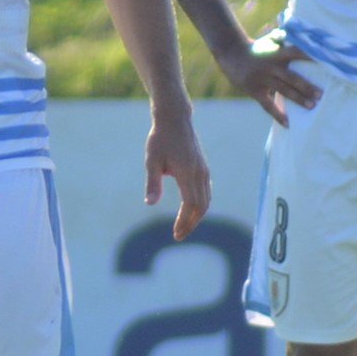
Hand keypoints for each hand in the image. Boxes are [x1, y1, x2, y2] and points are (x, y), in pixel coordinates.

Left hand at [145, 108, 211, 241]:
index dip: (185, 222)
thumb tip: (149, 204)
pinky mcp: (203, 168)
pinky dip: (200, 205)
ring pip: (206, 200)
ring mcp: (203, 170)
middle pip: (202, 206)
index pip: (191, 205)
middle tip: (178, 235)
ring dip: (197, 216)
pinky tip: (190, 211)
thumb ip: (153, 183)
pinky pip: (206, 192)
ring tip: (183, 227)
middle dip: (191, 223)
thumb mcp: (151, 160)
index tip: (176, 234)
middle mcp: (199, 173)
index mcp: (187, 173)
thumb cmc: (160, 139)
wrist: (175, 119)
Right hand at [218, 41, 320, 127]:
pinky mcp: (255, 91)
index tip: (326, 62)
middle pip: (292, 77)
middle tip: (321, 94)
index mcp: (277, 53)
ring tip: (312, 106)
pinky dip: (277, 115)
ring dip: (298, 99)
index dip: (310, 57)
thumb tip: (303, 32)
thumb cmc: (256, 48)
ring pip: (283, 91)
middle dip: (307, 86)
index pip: (297, 53)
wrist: (231, 54)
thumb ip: (286, 38)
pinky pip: (267, 105)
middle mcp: (271, 66)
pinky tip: (287, 124)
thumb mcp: (270, 40)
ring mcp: (262, 79)